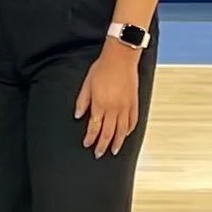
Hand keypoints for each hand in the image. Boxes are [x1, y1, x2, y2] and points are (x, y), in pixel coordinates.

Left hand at [73, 39, 141, 157]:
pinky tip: (126, 134)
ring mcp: (126, 106)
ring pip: (122, 130)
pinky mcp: (134, 102)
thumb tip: (77, 115)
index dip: (90, 138)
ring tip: (115, 150)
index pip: (94, 127)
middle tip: (99, 154)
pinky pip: (133, 120)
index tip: (87, 145)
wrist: (121, 57)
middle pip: (108, 133)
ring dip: (118, 142)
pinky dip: (130, 130)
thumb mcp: (87, 84)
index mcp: (100, 104)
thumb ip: (82, 101)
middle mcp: (113, 108)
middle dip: (103, 145)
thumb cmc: (103, 68)